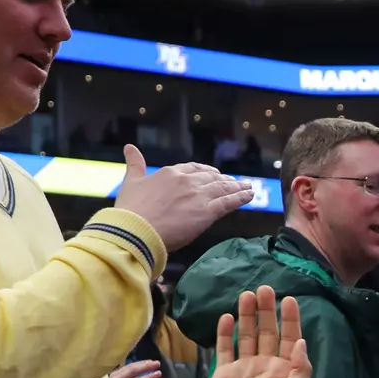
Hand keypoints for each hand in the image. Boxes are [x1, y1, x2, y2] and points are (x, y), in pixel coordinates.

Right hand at [113, 144, 258, 253]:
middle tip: (233, 181)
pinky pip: (229, 202)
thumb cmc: (130, 210)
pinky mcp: (207, 213)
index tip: (212, 173)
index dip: (205, 171)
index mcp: (170, 173)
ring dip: (237, 186)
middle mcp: (187, 181)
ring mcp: (199, 196)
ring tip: (247, 186)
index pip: (193, 169)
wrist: (137, 230)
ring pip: (223, 188)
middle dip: (223, 179)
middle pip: (211, 178)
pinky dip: (241, 197)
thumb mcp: (131, 182)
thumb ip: (134, 164)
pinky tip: (249, 195)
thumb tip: (129, 147)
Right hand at [206, 285, 311, 377]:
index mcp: (285, 370)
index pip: (290, 338)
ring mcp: (245, 368)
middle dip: (267, 311)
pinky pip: (225, 348)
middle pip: (268, 332)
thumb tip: (302, 341)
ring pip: (247, 335)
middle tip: (264, 289)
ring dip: (247, 316)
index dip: (290, 319)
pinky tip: (227, 316)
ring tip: (246, 294)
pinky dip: (225, 333)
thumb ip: (301, 367)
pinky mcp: (225, 372)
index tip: (289, 300)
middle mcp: (266, 365)